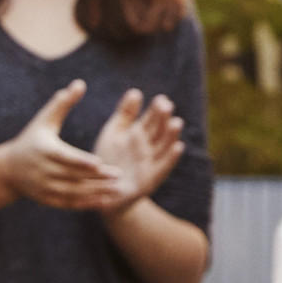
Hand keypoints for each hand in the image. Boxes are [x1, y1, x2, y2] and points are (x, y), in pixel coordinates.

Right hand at [2, 81, 133, 210]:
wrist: (9, 169)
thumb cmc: (32, 138)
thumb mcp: (44, 119)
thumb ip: (63, 102)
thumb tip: (80, 83)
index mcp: (45, 150)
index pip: (65, 158)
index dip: (82, 162)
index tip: (100, 163)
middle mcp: (43, 171)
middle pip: (73, 176)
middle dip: (96, 178)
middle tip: (119, 175)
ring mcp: (45, 187)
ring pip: (73, 192)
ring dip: (95, 193)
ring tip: (117, 190)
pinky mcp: (48, 199)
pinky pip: (69, 203)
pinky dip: (86, 203)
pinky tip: (104, 201)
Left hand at [91, 88, 183, 207]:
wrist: (102, 191)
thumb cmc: (109, 159)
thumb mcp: (114, 133)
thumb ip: (124, 114)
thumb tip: (136, 91)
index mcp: (139, 134)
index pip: (151, 119)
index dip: (156, 110)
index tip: (161, 99)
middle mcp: (148, 146)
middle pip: (159, 130)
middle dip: (163, 119)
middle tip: (167, 106)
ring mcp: (151, 161)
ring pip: (164, 146)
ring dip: (171, 135)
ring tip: (176, 122)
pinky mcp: (151, 178)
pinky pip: (163, 166)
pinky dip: (171, 157)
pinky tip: (178, 147)